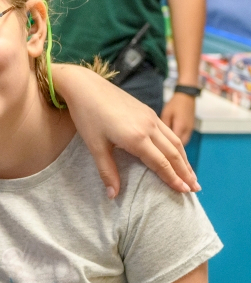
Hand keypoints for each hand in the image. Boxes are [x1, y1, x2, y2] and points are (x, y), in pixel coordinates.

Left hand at [54, 64, 197, 196]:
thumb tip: (113, 196)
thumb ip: (107, 171)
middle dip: (185, 173)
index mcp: (136, 137)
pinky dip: (177, 146)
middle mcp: (149, 127)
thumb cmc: (87, 116)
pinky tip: (177, 154)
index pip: (161, 163)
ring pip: (174, 141)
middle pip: (173, 154)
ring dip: (185, 160)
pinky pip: (168, 132)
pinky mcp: (148, 111)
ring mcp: (150, 117)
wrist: (86, 86)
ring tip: (192, 175)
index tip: (184, 192)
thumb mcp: (95, 146)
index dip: (173, 179)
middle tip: (195, 189)